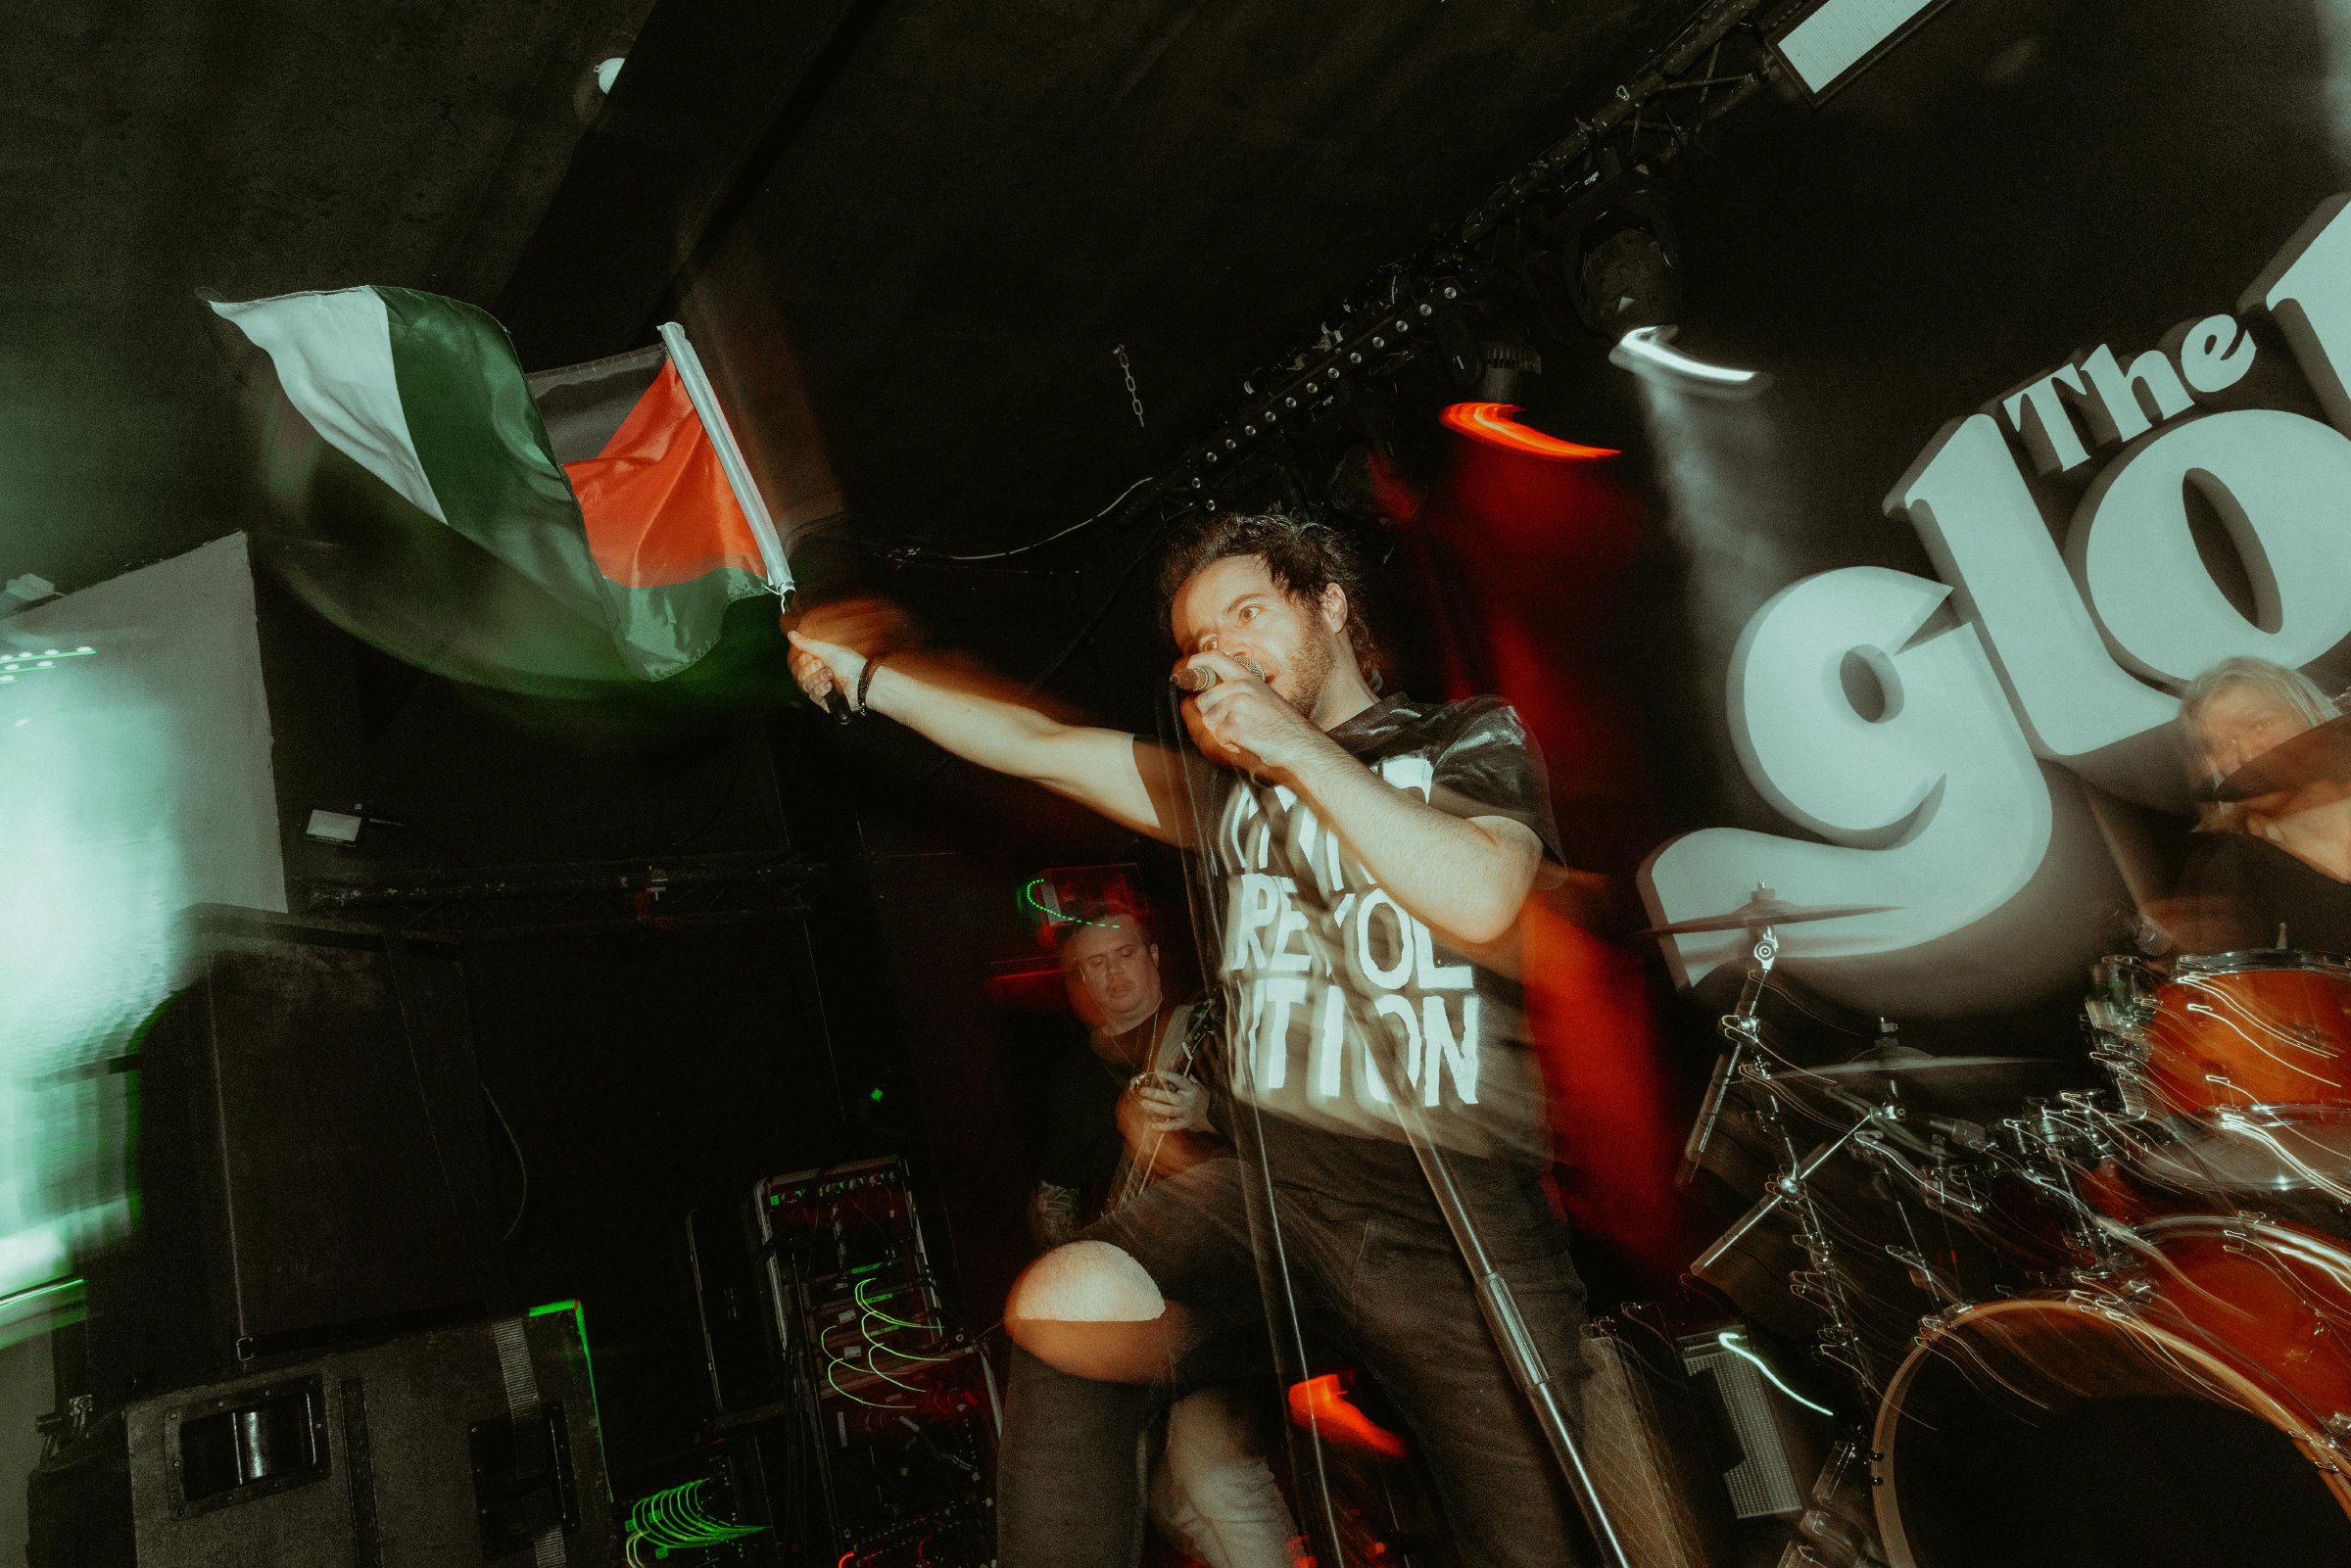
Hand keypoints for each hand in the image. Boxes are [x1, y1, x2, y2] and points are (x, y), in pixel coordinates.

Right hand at [786, 628, 864, 711]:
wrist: (862, 680)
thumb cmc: (849, 663)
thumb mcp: (827, 650)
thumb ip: (807, 644)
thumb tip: (790, 634)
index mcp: (820, 662)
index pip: (800, 663)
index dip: (804, 661)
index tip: (813, 657)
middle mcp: (819, 676)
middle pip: (800, 675)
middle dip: (809, 670)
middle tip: (822, 665)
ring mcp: (822, 689)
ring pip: (805, 686)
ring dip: (816, 679)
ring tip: (829, 675)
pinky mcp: (825, 702)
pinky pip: (813, 696)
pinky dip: (820, 689)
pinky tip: (829, 686)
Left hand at [1135, 1072, 1212, 1134]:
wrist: (1214, 1117)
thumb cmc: (1202, 1099)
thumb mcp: (1199, 1086)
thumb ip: (1187, 1078)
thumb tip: (1173, 1064)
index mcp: (1192, 1089)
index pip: (1179, 1080)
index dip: (1169, 1075)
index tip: (1157, 1071)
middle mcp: (1188, 1101)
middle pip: (1170, 1096)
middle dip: (1155, 1093)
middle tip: (1142, 1091)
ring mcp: (1186, 1113)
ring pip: (1169, 1110)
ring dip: (1155, 1107)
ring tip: (1143, 1103)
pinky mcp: (1185, 1124)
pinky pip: (1173, 1126)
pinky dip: (1163, 1127)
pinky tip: (1153, 1125)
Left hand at [1176, 650, 1328, 776]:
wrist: (1299, 743)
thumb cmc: (1284, 725)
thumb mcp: (1263, 697)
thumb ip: (1238, 692)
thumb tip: (1206, 696)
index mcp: (1248, 678)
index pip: (1216, 659)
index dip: (1198, 661)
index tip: (1188, 667)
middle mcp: (1240, 687)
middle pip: (1203, 700)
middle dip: (1212, 716)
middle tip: (1234, 725)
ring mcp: (1236, 704)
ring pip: (1209, 720)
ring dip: (1221, 732)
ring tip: (1244, 733)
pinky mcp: (1234, 723)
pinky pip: (1218, 735)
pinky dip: (1229, 743)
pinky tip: (1247, 741)